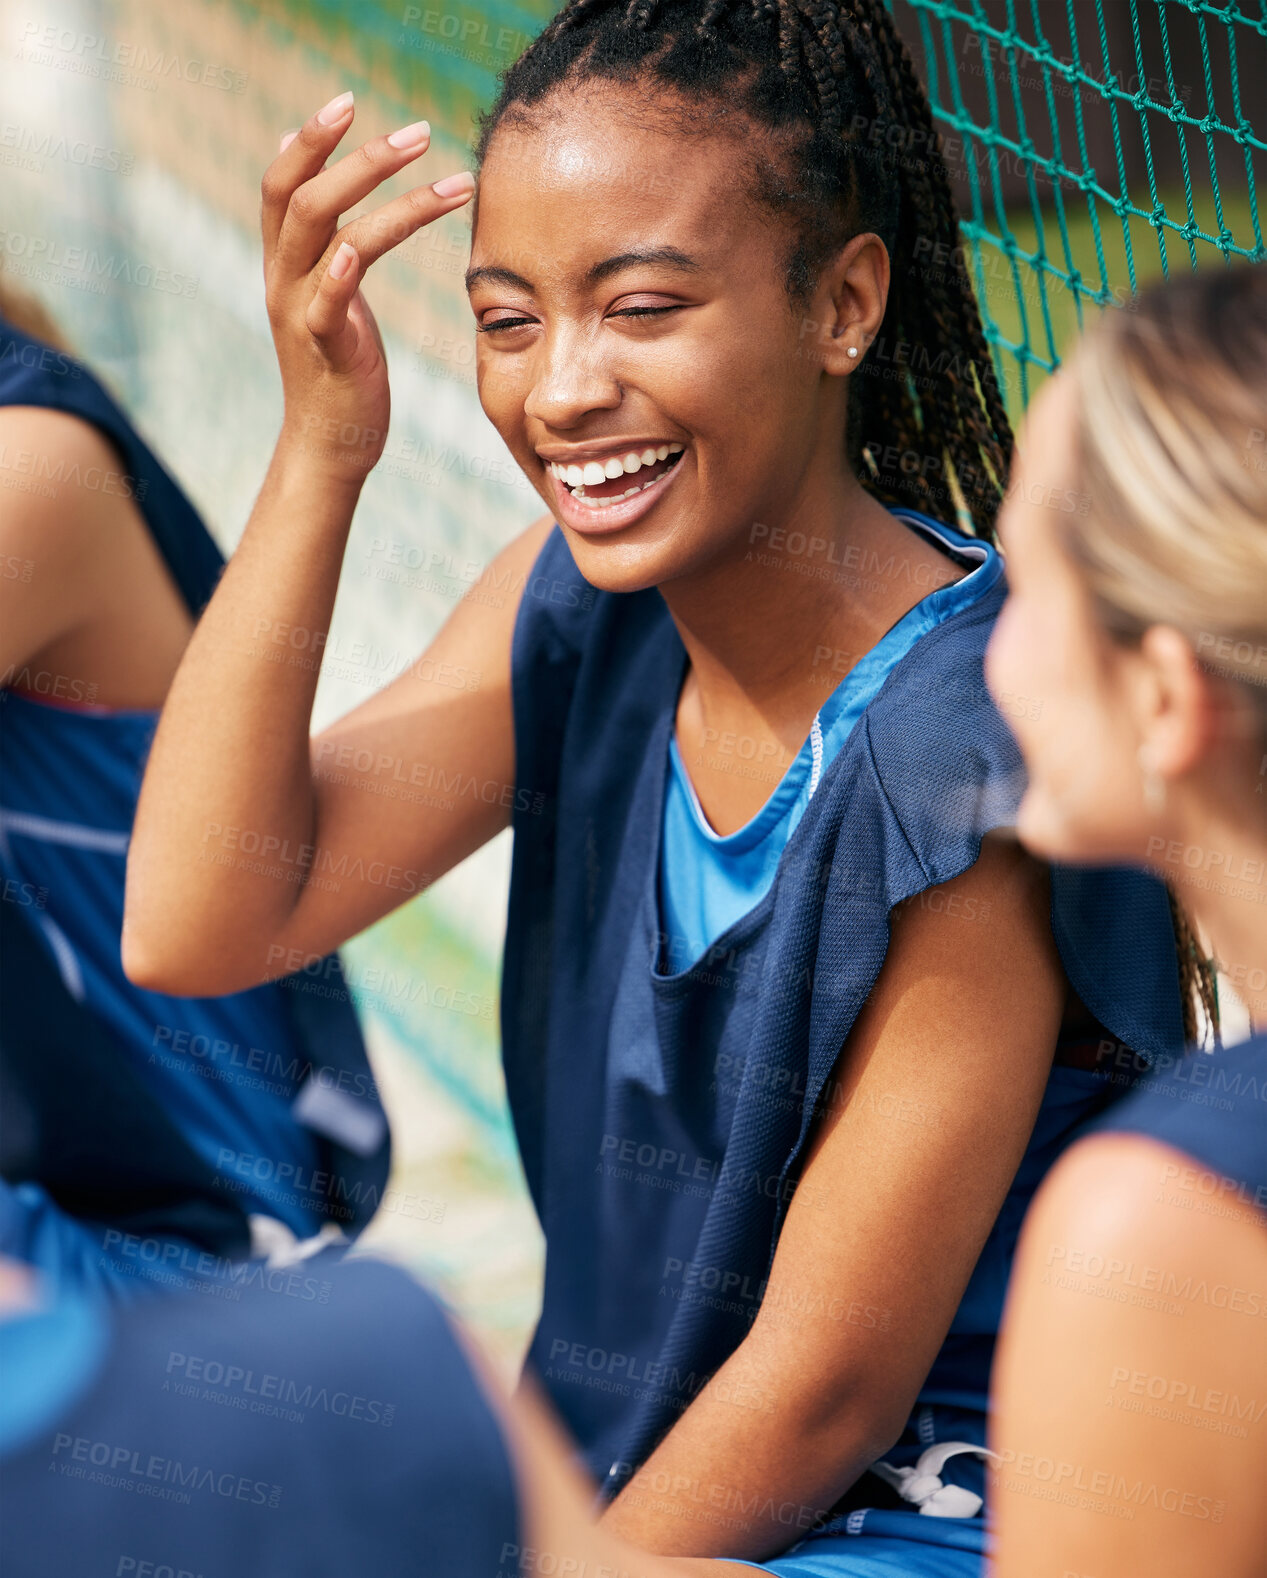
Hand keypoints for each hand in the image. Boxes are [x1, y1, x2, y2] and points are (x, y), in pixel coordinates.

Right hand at [260, 91, 473, 483]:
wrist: (329, 445)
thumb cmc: (340, 370)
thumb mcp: (328, 297)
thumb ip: (323, 243)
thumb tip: (317, 182)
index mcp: (286, 264)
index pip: (283, 182)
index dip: (309, 139)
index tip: (347, 102)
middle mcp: (284, 280)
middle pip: (301, 194)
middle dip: (357, 155)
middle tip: (417, 131)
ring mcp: (299, 314)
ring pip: (324, 233)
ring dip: (384, 195)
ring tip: (446, 176)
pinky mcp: (325, 351)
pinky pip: (324, 303)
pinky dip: (340, 270)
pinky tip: (359, 247)